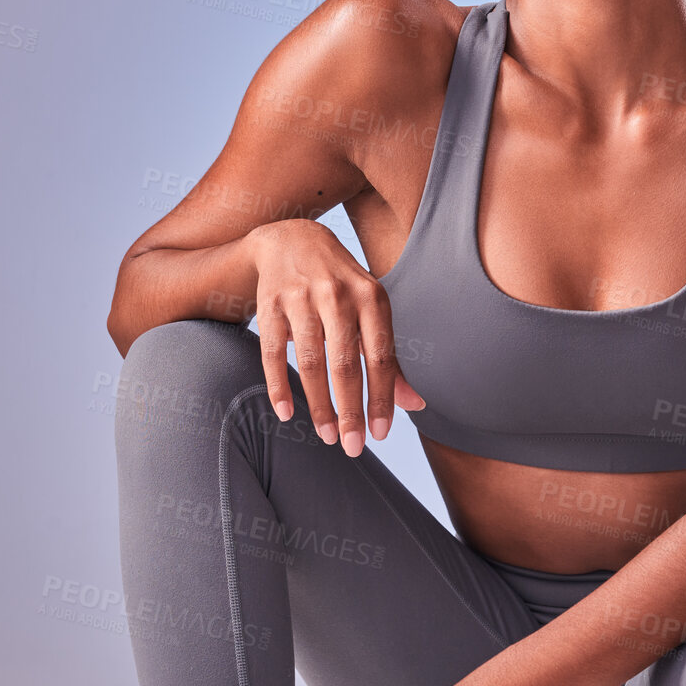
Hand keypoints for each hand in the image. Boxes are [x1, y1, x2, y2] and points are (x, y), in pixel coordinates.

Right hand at [247, 219, 424, 454]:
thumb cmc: (341, 285)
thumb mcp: (372, 310)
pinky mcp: (270, 304)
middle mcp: (337, 295)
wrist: (291, 238)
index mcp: (372, 297)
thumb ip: (390, 356)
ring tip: (328, 435)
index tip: (380, 434)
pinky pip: (274, 353)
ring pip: (311, 362)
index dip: (381, 398)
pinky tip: (287, 414)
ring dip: (319, 404)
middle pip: (346, 364)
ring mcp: (301, 298)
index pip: (381, 357)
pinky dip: (279, 386)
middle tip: (354, 447)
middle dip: (351, 409)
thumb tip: (415, 405)